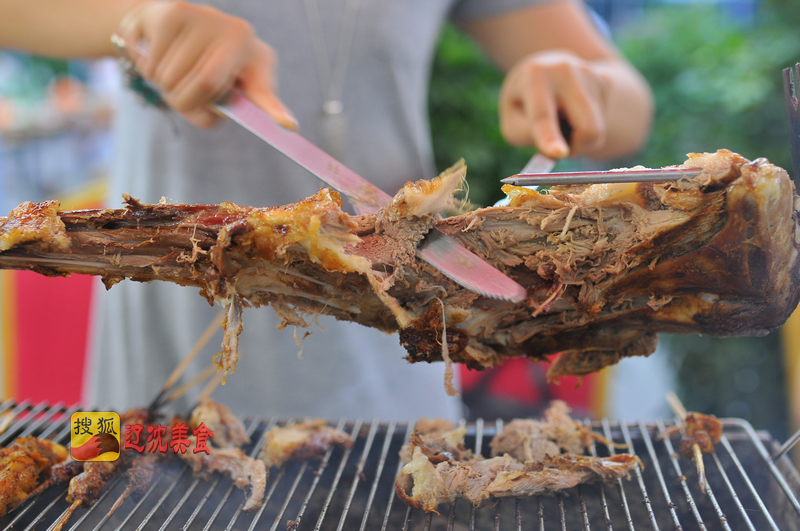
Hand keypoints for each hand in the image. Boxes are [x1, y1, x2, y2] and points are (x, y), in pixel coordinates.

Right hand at [116, 0, 296, 129]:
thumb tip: (212, 113)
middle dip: (185, 101)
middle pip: (206, 85)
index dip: (276, 111)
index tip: (290, 127)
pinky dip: (147, 70)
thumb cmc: (196, 67)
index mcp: (257, 58)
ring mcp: (209, 18)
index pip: (264, 91)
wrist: (163, 24)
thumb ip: (212, 114)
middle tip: (183, 93)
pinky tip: (159, 54)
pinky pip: (153, 62)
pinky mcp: (176, 11)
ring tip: (172, 70)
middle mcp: (239, 33)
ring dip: (164, 85)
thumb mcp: (214, 94)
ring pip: (173, 77)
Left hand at [499, 50, 611, 158]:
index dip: (550, 137)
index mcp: (535, 77)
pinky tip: (573, 112)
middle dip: (577, 148)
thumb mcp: (511, 120)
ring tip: (561, 120)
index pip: (543, 115)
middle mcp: (565, 70)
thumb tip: (557, 151)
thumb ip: (527, 136)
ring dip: (578, 139)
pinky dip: (586, 128)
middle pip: (587, 128)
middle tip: (558, 149)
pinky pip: (602, 124)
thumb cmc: (524, 102)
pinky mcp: (606, 80)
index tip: (559, 153)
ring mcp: (590, 74)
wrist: (547, 67)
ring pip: (596, 131)